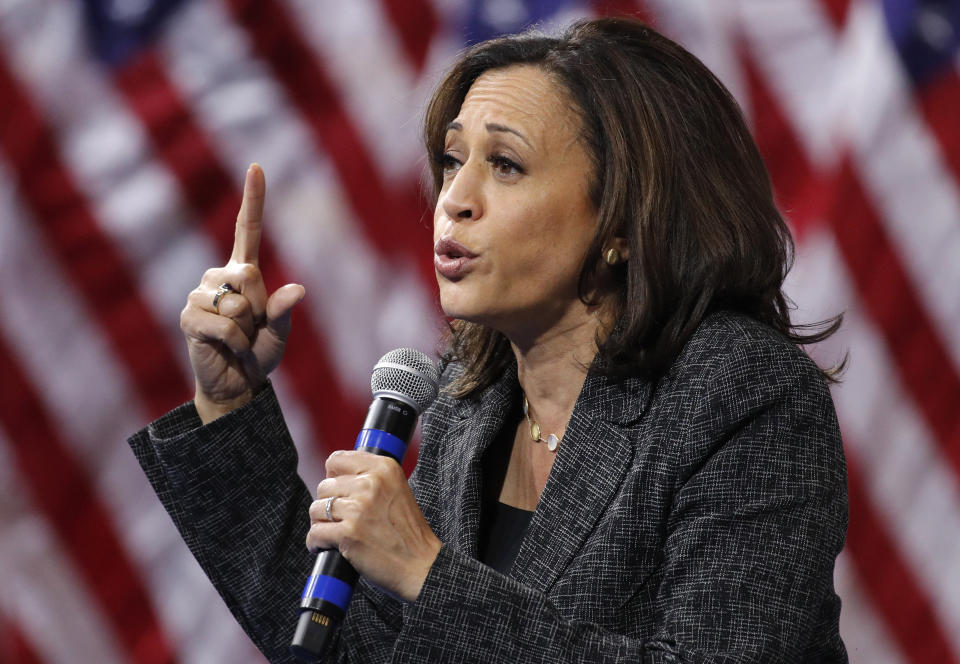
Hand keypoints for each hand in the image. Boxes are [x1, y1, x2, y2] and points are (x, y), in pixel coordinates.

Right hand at [180, 164, 304, 422]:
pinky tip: (223, 346)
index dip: (252, 199)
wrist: (235, 383)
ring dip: (245, 328)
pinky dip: (233, 341)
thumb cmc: (258, 354)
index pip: (246, 229)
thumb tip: (297, 290)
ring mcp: (200, 295)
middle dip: (258, 308)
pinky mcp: (188, 317)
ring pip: (235, 303)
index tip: (256, 167)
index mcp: (243, 273)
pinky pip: (223, 325)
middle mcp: (219, 277)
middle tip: (251, 327)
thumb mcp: (278, 334)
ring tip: (236, 338)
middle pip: (248, 275)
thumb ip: (284, 312)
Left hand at [307, 451, 442, 601]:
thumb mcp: (396, 489)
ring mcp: (359, 508)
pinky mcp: (348, 533)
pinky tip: (328, 547)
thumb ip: (369, 478)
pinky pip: (315, 533)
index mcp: (384, 468)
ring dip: (321, 524)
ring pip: (316, 509)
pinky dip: (317, 543)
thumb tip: (332, 476)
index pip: (336, 459)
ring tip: (335, 533)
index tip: (339, 492)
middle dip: (328, 504)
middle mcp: (371, 483)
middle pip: (324, 486)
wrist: (421, 564)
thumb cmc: (407, 532)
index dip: (333, 477)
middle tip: (341, 519)